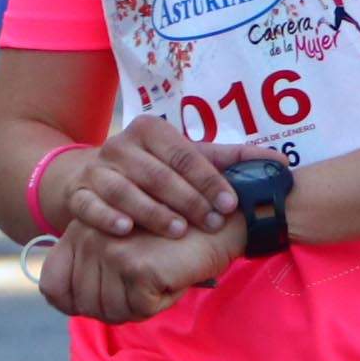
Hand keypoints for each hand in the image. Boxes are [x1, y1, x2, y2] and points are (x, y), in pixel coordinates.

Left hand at [39, 218, 233, 324]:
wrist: (219, 218)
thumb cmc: (175, 238)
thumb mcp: (126, 249)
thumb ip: (95, 272)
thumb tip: (76, 308)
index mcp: (80, 230)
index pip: (53, 287)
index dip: (75, 304)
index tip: (107, 299)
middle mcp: (87, 237)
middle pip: (85, 305)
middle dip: (117, 309)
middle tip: (149, 287)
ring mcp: (109, 250)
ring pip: (111, 311)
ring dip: (141, 307)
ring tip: (163, 277)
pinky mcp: (135, 265)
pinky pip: (141, 309)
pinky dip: (163, 300)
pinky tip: (175, 275)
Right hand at [52, 115, 236, 239]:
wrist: (94, 177)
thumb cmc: (154, 169)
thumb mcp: (188, 159)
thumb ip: (230, 161)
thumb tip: (281, 163)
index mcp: (151, 130)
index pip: (185, 155)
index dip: (209, 180)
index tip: (230, 204)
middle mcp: (121, 144)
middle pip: (158, 174)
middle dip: (188, 200)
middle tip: (211, 223)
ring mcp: (98, 169)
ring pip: (125, 190)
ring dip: (152, 211)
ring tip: (177, 230)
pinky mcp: (78, 193)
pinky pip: (90, 206)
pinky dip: (107, 217)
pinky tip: (126, 230)